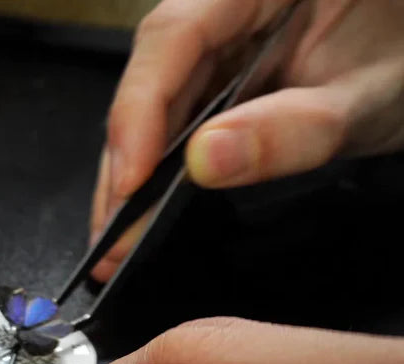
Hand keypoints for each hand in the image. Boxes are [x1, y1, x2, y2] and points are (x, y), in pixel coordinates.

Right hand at [90, 0, 403, 280]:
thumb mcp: (363, 100)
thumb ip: (291, 131)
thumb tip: (206, 162)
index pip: (172, 37)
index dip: (138, 113)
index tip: (128, 184)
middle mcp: (225, 7)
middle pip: (151, 79)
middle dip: (124, 161)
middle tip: (110, 232)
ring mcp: (220, 44)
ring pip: (156, 104)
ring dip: (133, 172)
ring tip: (119, 230)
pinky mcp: (221, 75)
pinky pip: (178, 117)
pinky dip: (160, 165)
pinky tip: (146, 201)